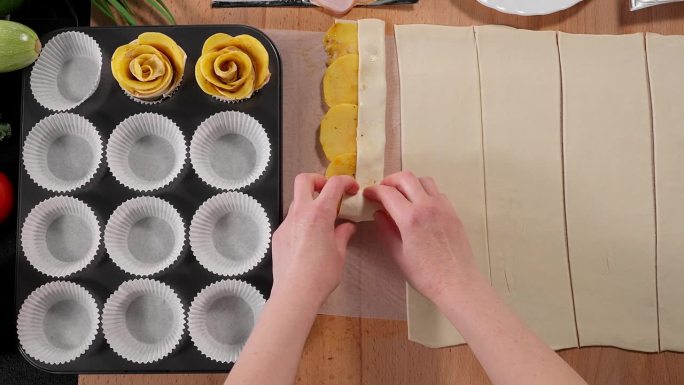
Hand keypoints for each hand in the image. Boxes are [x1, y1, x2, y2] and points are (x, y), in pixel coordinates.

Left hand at [271, 173, 358, 308]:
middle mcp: (300, 213)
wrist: (295, 292)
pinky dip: (301, 222)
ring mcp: (286, 223)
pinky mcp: (278, 236)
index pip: (334, 184)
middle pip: (304, 180)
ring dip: (309, 203)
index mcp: (320, 213)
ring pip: (296, 201)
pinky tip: (308, 240)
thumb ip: (343, 234)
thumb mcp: (340, 253)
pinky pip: (290, 221)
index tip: (352, 188)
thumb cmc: (321, 274)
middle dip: (318, 180)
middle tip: (329, 192)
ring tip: (321, 221)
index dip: (346, 181)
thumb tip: (347, 226)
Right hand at [364, 171, 482, 303]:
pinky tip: (419, 206)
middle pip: (406, 177)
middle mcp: (427, 207)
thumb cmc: (427, 275)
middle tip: (382, 190)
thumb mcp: (398, 254)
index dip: (374, 191)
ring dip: (409, 183)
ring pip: (424, 180)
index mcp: (410, 218)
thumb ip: (386, 230)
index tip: (368, 194)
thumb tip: (379, 214)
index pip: (387, 192)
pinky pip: (437, 192)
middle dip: (390, 180)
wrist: (456, 283)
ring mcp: (443, 208)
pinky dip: (425, 192)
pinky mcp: (452, 213)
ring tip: (401, 195)